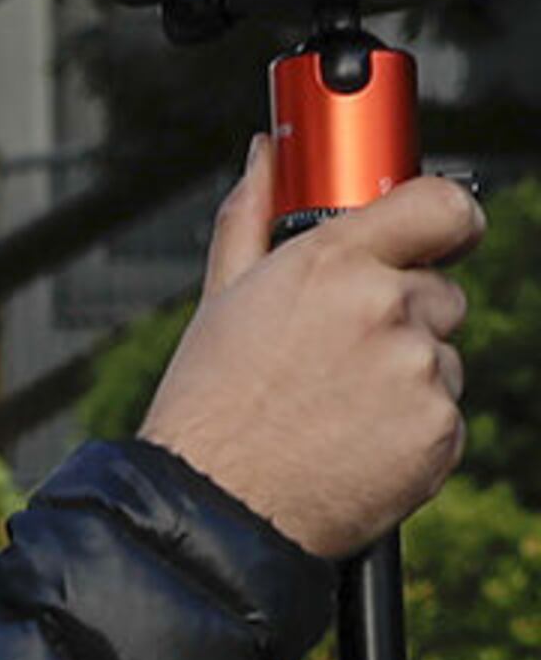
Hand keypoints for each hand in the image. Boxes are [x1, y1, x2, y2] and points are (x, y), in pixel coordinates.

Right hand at [140, 139, 479, 559]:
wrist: (220, 504)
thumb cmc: (212, 400)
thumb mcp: (223, 296)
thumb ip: (255, 214)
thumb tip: (267, 156)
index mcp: (331, 264)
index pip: (444, 207)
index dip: (447, 217)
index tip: (440, 231)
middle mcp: (384, 309)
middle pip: (438, 291)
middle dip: (400, 315)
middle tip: (335, 352)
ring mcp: (420, 373)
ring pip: (440, 355)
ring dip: (404, 374)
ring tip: (334, 404)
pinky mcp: (442, 432)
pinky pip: (443, 412)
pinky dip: (410, 425)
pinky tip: (354, 437)